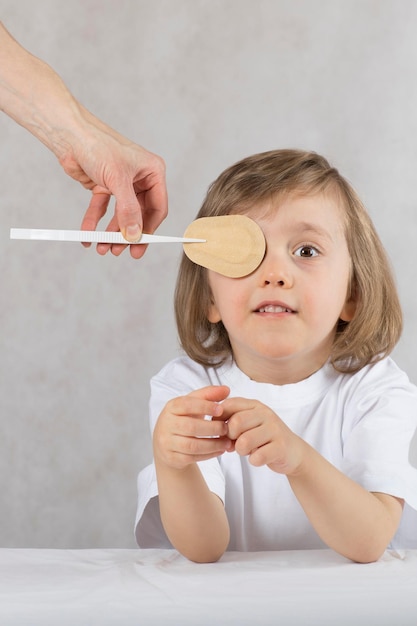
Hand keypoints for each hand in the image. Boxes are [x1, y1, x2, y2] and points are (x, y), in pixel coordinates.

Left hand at [59, 107, 167, 258]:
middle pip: (138, 214)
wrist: (68, 134)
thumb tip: (135, 235)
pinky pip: (101, 209)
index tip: (140, 247)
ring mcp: (121, 183)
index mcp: (152, 172)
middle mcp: (139, 178)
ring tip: (103, 247)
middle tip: (120, 251)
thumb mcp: (117, 180)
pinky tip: (87, 234)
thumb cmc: (98, 145)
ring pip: (119, 215)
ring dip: (111, 232)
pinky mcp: (103, 185)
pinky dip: (94, 222)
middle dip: (127, 234)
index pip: (157, 208)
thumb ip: (128, 210)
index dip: (149, 230)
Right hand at [153, 386, 231, 469]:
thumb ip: (208, 395)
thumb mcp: (193, 404)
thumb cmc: (183, 419)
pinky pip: (192, 458)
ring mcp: (167, 442)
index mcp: (171, 407)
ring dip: (213, 444)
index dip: (205, 406)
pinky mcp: (172, 458)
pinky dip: (209, 455)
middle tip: (226, 428)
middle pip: (190, 427)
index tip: (221, 409)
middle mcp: (166, 424)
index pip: (186, 405)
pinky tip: (219, 450)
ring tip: (227, 442)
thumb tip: (226, 389)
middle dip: (212, 428)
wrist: (165, 443)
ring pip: (192, 445)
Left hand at [220, 397, 304, 473]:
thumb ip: (231, 419)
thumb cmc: (264, 437)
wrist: (292, 452)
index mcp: (254, 405)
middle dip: (231, 437)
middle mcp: (265, 414)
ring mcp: (275, 429)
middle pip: (236, 423)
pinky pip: (257, 457)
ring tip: (247, 451)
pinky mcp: (281, 447)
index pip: (229, 405)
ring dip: (241, 451)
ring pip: (244, 441)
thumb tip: (212, 424)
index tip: (223, 431)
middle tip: (235, 443)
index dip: (219, 420)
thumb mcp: (249, 423)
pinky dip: (254, 460)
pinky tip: (258, 458)